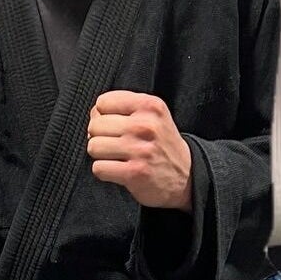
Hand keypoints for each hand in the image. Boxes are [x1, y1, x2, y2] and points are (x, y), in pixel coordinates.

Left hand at [87, 91, 193, 211]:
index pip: (103, 102)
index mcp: (150, 106)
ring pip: (94, 146)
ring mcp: (140, 150)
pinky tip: (118, 170)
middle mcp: (146, 125)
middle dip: (100, 136)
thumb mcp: (152, 116)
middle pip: (95, 125)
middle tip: (116, 144)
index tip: (116, 126)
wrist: (186, 176)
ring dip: (101, 155)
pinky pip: (98, 168)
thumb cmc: (161, 144)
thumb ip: (124, 107)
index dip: (103, 116)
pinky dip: (104, 171)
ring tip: (117, 157)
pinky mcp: (134, 173)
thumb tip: (94, 113)